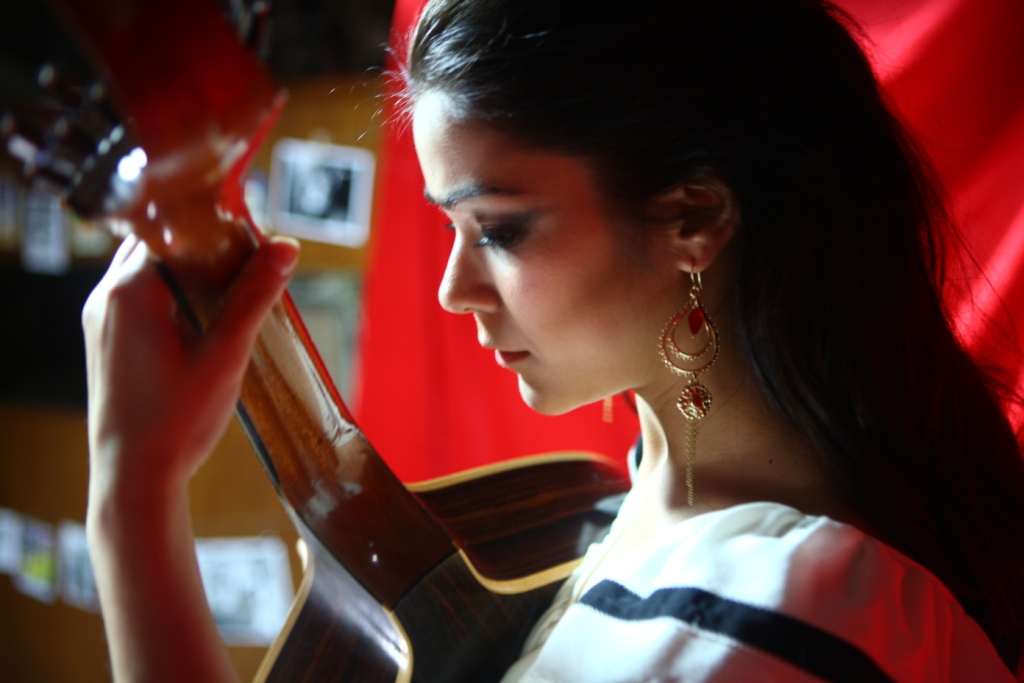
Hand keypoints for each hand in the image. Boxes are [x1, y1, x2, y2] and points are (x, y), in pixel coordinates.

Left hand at [83, 233, 299, 502]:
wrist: (134, 479)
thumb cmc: (176, 421)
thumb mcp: (225, 354)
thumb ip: (254, 296)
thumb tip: (285, 246)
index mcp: (129, 292)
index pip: (168, 230)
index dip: (209, 225)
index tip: (248, 230)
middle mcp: (106, 300)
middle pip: (157, 247)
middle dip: (202, 249)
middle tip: (248, 260)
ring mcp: (102, 323)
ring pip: (148, 274)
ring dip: (188, 274)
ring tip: (232, 290)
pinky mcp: (108, 345)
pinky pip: (141, 301)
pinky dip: (173, 298)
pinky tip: (205, 321)